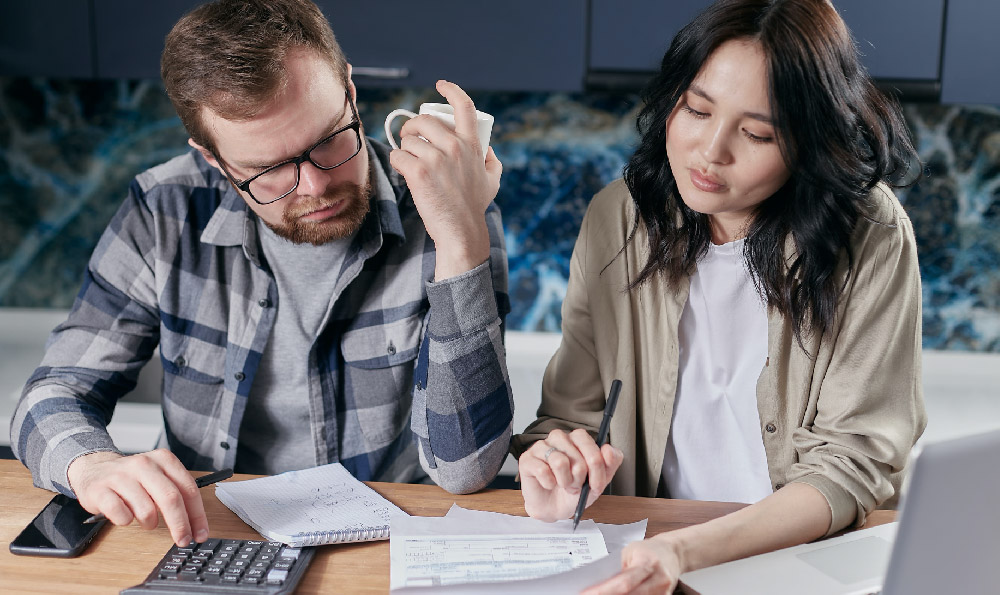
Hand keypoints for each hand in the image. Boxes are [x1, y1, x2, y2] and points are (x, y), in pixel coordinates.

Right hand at [67, 449, 208, 546]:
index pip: (188, 489)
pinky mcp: (100, 490)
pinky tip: (125, 515)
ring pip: (146, 510)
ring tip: (146, 520)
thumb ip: (177, 494)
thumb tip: (195, 524)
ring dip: (150, 523)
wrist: (94, 469)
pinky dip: (126, 521)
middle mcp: (144, 464)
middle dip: (180, 525)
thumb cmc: (132, 478)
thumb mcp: (158, 477)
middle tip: (183, 540)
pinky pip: (121, 514)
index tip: (200, 533)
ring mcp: (121, 476)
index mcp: (163, 460)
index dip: (197, 514)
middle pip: (171, 499)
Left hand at [388, 79, 501, 279]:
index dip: (451, 90)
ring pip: (408, 140)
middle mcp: (455, 147)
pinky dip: (397, 162)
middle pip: (424, 120)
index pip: (464, 106)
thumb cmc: (474, 206)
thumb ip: (492, 161)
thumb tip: (488, 148)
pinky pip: (398, 156)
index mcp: (472, 144)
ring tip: (409, 161)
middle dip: (412, 126)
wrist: (461, 230)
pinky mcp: (419, 172)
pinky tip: (403, 171)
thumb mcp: (492, 180)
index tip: (440, 85)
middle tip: (409, 137)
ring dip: (404, 148)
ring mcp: (436, 159)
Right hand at [517, 428, 622, 521]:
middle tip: (576, 486)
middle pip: (576, 455)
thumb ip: (610, 463)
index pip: (589, 444)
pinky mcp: (527, 459)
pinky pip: (542, 470)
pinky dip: (549, 483)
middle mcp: (559, 438)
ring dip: (565, 481)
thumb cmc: (574, 491)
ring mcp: (541, 446)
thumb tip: (608, 449)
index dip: (596, 467)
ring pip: (559, 461)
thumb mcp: (599, 480)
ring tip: (563, 485)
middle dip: (580, 478)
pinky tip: (549, 484)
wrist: (554, 508)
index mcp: (577, 439)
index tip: (596, 484)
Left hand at [582, 534, 684, 594]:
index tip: (586, 594)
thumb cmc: (648, 550)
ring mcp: (663, 593)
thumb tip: (596, 583)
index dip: (604, 591)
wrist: (672, 553)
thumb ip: (616, 568)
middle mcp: (659, 580)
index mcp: (648, 562)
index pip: (624, 582)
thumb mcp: (629, 552)